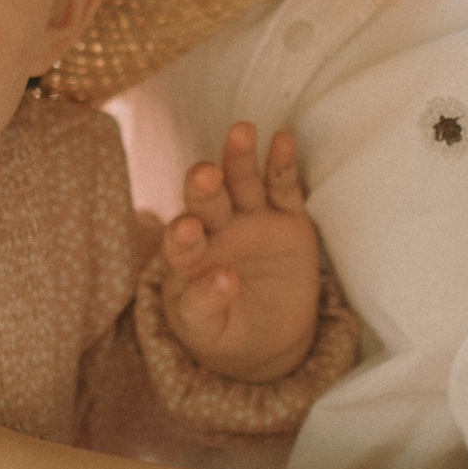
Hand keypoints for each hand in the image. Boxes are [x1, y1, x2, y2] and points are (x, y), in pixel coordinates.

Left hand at [156, 123, 320, 380]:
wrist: (265, 337)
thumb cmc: (223, 331)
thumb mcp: (207, 330)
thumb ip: (203, 305)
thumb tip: (224, 276)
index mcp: (188, 258)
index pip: (180, 243)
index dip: (183, 236)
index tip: (188, 232)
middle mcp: (216, 230)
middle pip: (207, 201)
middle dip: (205, 186)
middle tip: (205, 175)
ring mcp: (252, 220)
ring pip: (242, 182)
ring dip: (239, 157)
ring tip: (241, 132)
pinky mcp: (287, 219)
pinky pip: (283, 187)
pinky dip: (283, 164)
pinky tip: (281, 140)